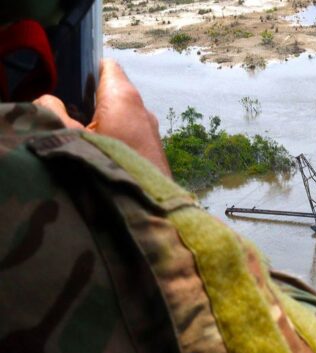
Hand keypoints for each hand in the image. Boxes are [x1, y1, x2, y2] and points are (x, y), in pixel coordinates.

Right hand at [33, 59, 170, 176]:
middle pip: (112, 94)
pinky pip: (130, 138)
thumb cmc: (106, 168)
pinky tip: (99, 158)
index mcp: (123, 97)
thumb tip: (49, 100)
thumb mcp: (66, 136)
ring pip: (121, 118)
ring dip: (101, 126)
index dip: (85, 70)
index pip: (107, 67)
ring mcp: (152, 133)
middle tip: (66, 116)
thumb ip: (51, 111)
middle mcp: (143, 111)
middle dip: (89, 102)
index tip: (67, 83)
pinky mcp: (154, 154)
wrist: (147, 210)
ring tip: (80, 141)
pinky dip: (114, 141)